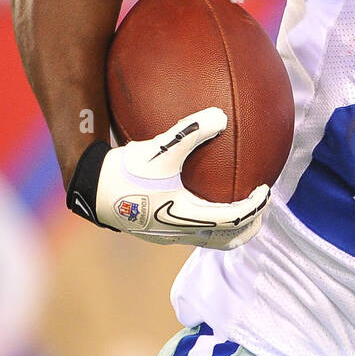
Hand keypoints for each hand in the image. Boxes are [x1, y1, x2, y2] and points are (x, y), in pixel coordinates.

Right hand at [67, 107, 268, 249]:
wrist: (89, 190)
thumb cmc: (123, 170)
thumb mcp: (158, 148)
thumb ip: (190, 131)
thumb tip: (221, 116)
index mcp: (185, 216)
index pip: (232, 219)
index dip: (254, 207)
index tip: (265, 189)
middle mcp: (180, 232)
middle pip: (228, 239)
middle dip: (250, 224)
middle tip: (261, 203)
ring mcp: (170, 235)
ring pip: (212, 240)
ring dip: (232, 226)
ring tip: (243, 205)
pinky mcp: (160, 231)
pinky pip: (197, 232)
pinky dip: (213, 221)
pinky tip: (208, 196)